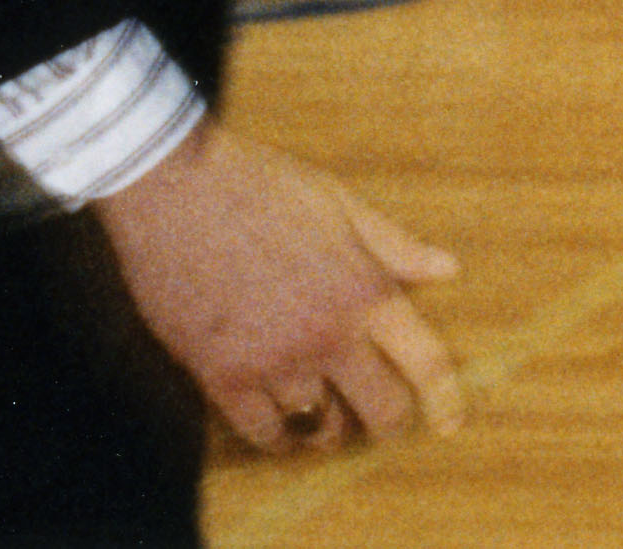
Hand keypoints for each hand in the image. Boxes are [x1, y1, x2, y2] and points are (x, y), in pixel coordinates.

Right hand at [92, 121, 460, 449]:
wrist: (174, 189)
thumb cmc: (260, 185)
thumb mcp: (339, 204)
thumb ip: (394, 246)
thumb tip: (447, 269)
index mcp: (364, 290)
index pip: (425, 363)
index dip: (445, 401)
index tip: (449, 423)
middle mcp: (327, 335)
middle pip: (381, 410)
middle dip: (387, 420)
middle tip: (380, 418)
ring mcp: (274, 361)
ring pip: (321, 427)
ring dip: (330, 427)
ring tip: (328, 419)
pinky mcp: (221, 377)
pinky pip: (263, 433)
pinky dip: (278, 437)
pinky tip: (281, 425)